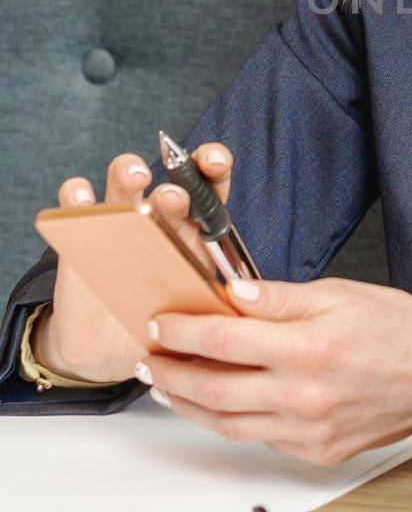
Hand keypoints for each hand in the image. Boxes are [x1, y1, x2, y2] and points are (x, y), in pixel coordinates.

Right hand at [35, 144, 233, 383]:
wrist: (111, 349)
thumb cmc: (161, 324)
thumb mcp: (194, 317)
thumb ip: (213, 305)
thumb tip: (236, 308)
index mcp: (194, 231)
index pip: (209, 188)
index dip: (213, 166)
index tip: (214, 162)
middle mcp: (159, 217)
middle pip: (169, 180)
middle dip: (175, 178)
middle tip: (174, 196)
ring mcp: (119, 220)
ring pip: (124, 180)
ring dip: (129, 171)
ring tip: (135, 176)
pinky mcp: (80, 232)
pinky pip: (75, 203)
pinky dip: (76, 194)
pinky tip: (82, 196)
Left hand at [140, 276, 411, 464]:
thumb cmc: (400, 328)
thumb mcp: (339, 294)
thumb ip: (280, 297)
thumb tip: (233, 294)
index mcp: (311, 348)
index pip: (224, 340)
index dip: (183, 332)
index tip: (160, 325)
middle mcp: (307, 396)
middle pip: (214, 389)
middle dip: (171, 374)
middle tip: (150, 361)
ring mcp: (311, 431)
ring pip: (228, 424)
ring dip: (190, 405)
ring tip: (169, 387)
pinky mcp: (317, 452)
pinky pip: (259, 440)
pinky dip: (230, 422)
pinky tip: (218, 404)